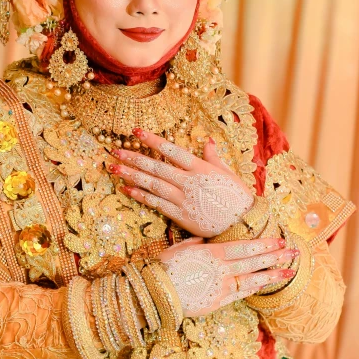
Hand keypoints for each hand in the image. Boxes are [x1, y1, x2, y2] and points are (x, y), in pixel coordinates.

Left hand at [109, 129, 254, 237]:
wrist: (244, 226)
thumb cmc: (237, 197)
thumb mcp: (227, 173)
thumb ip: (213, 157)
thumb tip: (208, 140)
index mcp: (201, 168)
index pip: (172, 151)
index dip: (153, 140)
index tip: (136, 132)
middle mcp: (189, 182)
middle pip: (157, 167)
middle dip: (134, 157)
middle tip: (115, 150)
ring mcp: (184, 199)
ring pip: (153, 185)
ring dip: (131, 175)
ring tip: (114, 167)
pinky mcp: (181, 216)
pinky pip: (157, 204)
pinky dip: (141, 196)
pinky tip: (126, 189)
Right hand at [158, 236, 297, 316]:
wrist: (156, 293)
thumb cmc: (166, 266)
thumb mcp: (181, 248)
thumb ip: (197, 242)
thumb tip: (206, 238)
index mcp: (213, 253)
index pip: (245, 247)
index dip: (264, 244)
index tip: (280, 240)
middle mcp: (221, 269)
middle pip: (253, 262)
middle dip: (275, 256)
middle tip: (293, 252)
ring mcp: (221, 287)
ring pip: (252, 279)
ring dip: (271, 275)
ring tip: (288, 272)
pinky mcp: (218, 302)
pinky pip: (240, 293)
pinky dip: (253, 288)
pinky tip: (264, 285)